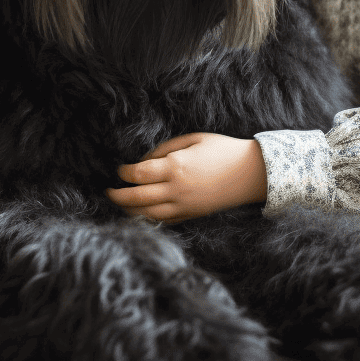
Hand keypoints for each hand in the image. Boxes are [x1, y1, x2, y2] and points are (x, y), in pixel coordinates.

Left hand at [107, 133, 266, 222]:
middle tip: (108, 191)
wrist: (252, 173)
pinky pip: (164, 221)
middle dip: (117, 196)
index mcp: (176, 167)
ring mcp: (184, 206)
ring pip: (148, 215)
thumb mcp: (192, 139)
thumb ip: (165, 149)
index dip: (123, 173)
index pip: (138, 174)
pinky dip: (148, 219)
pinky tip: (141, 214)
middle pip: (137, 198)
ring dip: (129, 211)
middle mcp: (177, 189)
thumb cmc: (222, 149)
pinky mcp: (192, 215)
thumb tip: (143, 161)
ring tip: (120, 204)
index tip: (119, 171)